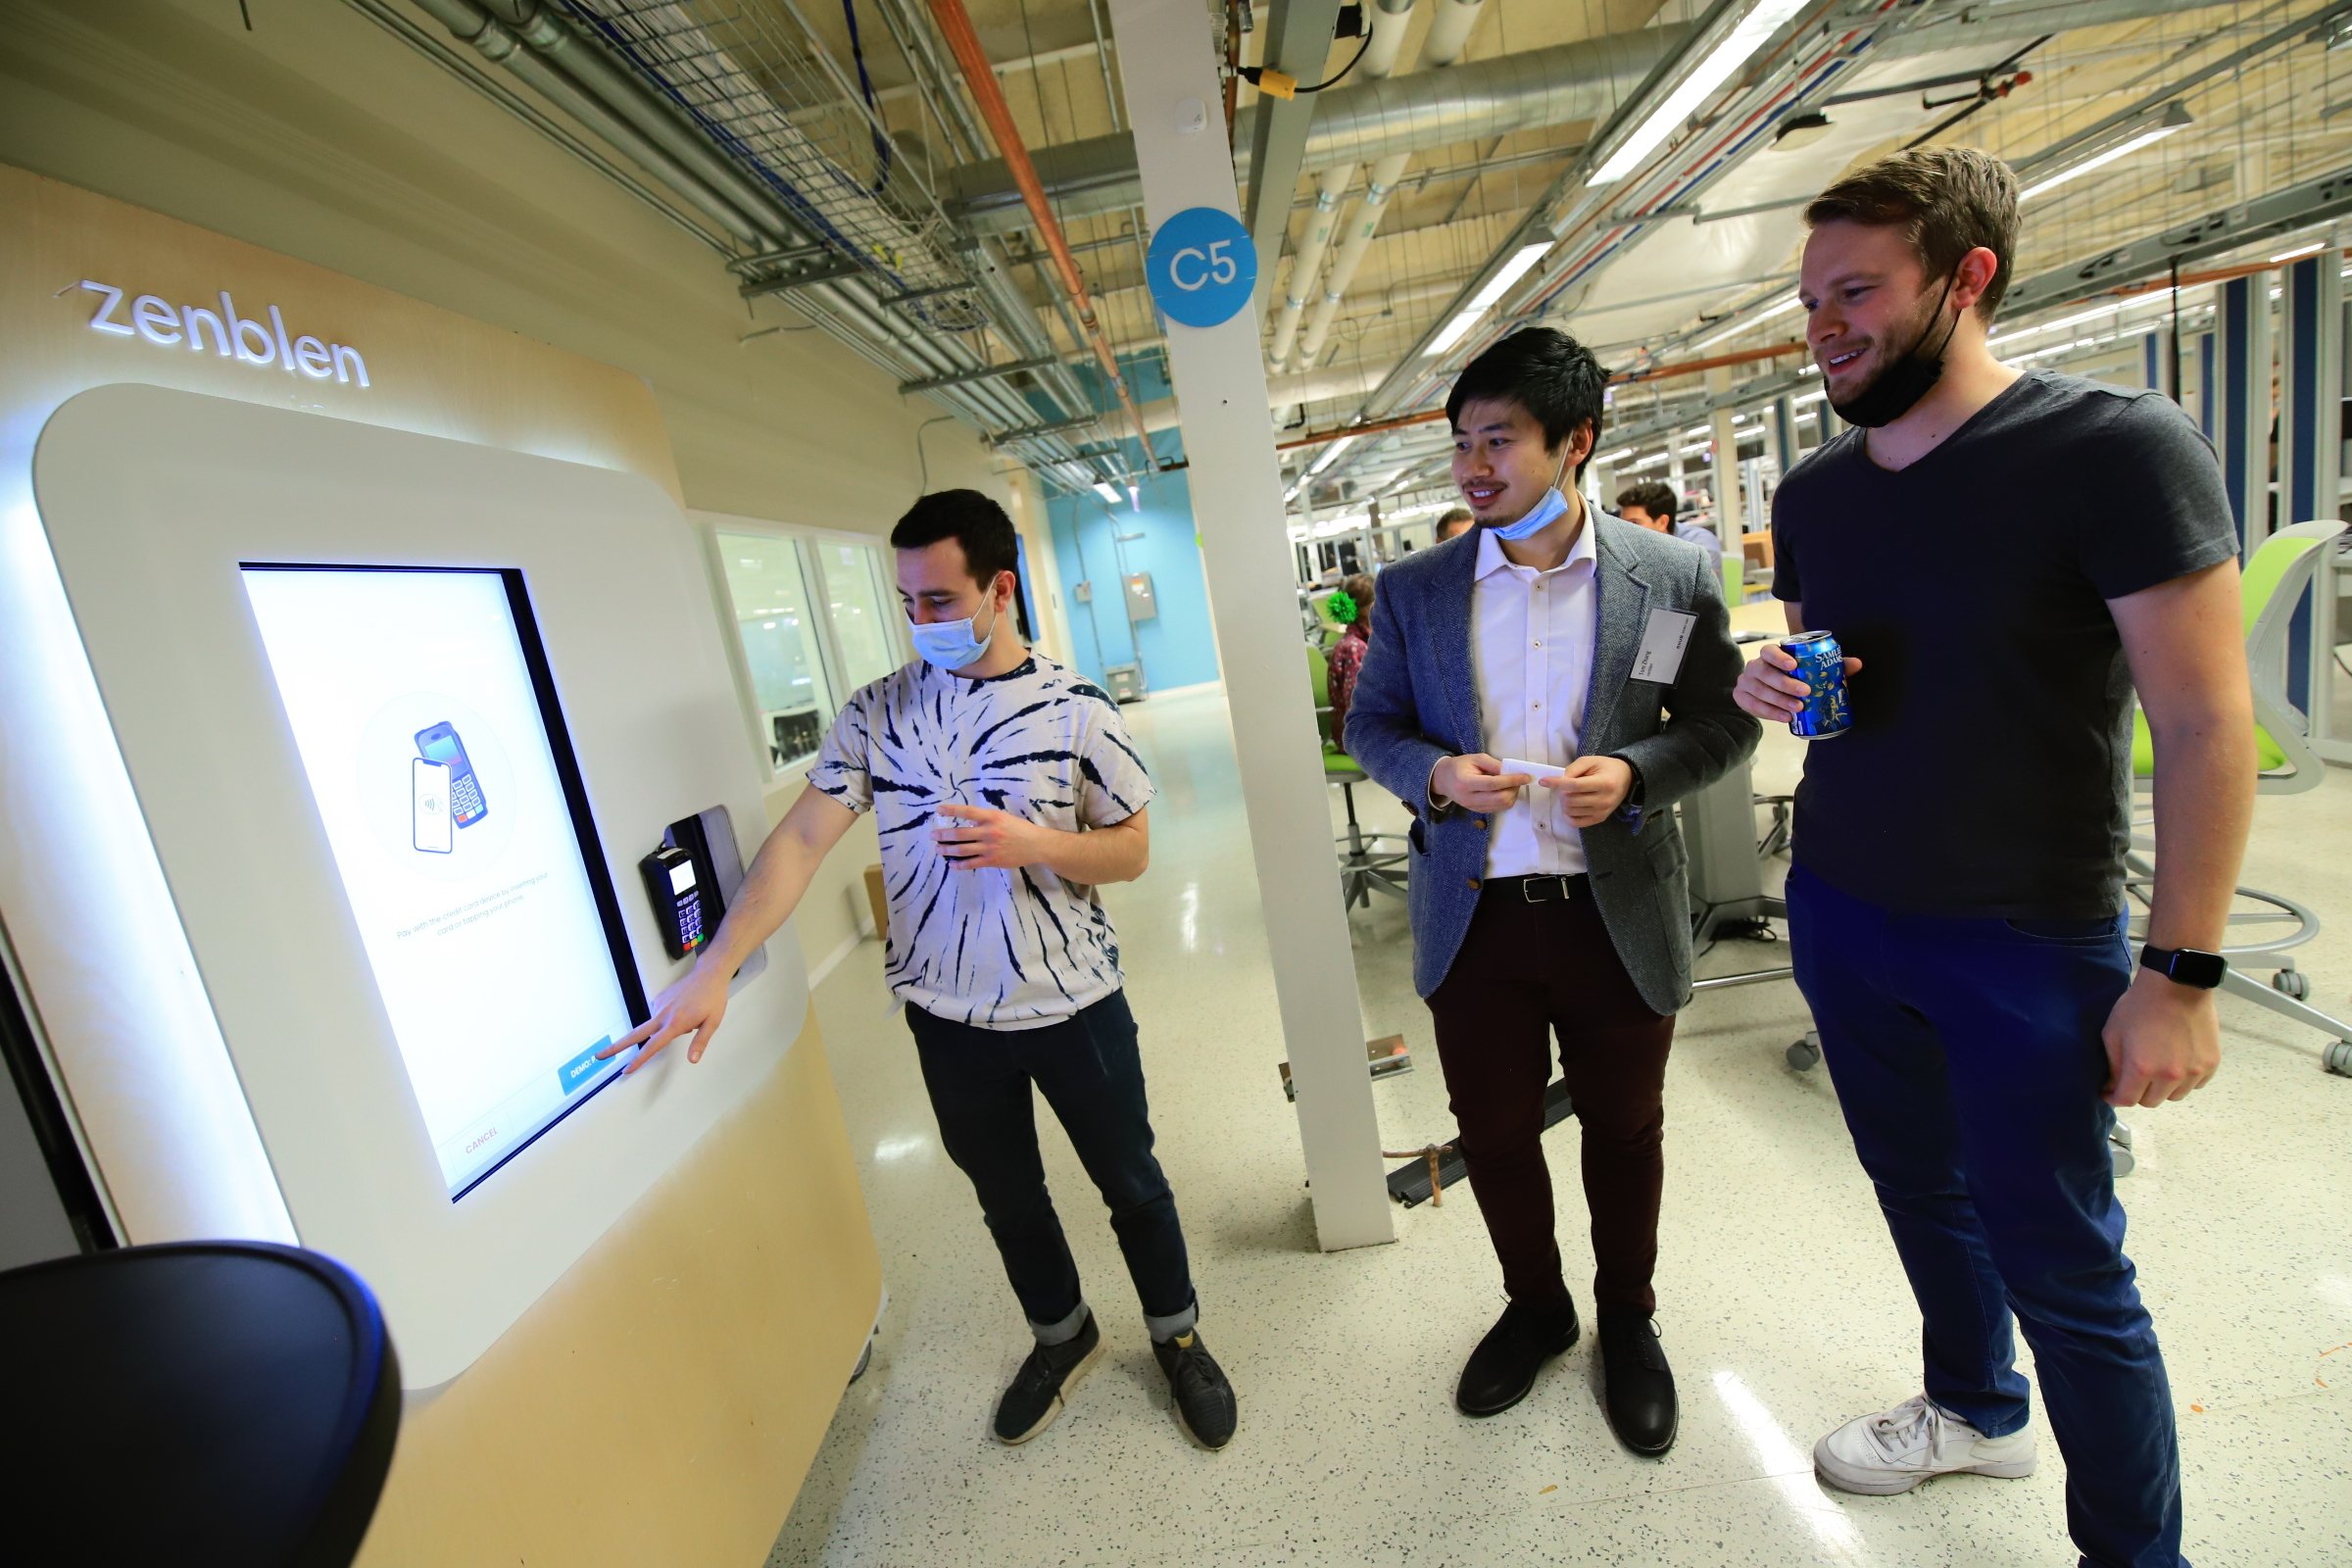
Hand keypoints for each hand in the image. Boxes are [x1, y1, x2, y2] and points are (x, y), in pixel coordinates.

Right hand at [599, 965, 730, 1073]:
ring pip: (655, 1025)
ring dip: (664, 1029)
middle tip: (599, 1056)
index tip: (626, 1069)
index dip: (639, 1059)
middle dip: (616, 1046)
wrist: (709, 974)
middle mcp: (663, 1015)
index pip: (653, 1046)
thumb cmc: (713, 999)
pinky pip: (661, 1015)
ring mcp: (659, 1005)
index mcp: (675, 1023)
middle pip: (635, 1034)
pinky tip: (685, 1010)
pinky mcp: (660, 997)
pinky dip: (668, 1018)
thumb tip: (692, 1061)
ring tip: (692, 1016)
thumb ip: (700, 1042)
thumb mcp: (712, 1023)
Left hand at [933, 803, 1048, 869]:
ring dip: (947, 850)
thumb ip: (986, 819)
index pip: (967, 812)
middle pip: (960, 833)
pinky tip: (952, 864)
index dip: (952, 810)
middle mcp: (989, 831)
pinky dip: (959, 865)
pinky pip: (971, 863)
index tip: (939, 810)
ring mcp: (989, 848)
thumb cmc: (1019, 829)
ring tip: (938, 849)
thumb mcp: (1003, 817)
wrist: (1035, 845)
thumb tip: (967, 822)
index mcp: (992, 817)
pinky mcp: (992, 861)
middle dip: (943, 834)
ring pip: (962, 850)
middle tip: (933, 835)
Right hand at [1432, 753, 1533, 812]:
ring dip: (1512, 795)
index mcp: (1466, 782)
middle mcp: (1469, 798)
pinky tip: (1505, 790)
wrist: (1444, 780)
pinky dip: (1506, 800)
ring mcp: (1473, 807)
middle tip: (1519, 779)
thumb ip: (1494, 765)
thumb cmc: (1460, 766)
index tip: (1526, 776)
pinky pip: (1498, 808)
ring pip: (1501, 805)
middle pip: (1500, 798)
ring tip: (1512, 784)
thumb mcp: (1476, 758)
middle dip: (1514, 789)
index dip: (1512, 780)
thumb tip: (1512, 771)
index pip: (1494, 784)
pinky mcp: (1478, 811)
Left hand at [1540, 755, 1630, 827]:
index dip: (1557, 783)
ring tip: (1570, 794)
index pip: (1575, 786)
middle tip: (1565, 786)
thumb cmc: (1606, 767)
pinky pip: (1576, 823)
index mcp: (1604, 783)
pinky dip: (1568, 815)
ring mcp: (1602, 812)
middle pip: (1571, 800)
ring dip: (1564, 802)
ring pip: (1571, 811)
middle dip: (1562, 792)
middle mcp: (1604, 800)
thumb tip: (1558, 781)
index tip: (1544, 781)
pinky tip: (1571, 806)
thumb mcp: (1590, 761)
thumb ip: (1573, 769)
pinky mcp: (1600, 819)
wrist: (1626, 778)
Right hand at [1734, 642, 1861, 723]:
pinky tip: (1785, 718)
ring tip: (1797, 709)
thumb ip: (1834, 665)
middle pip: (1764, 672)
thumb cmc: (1796, 676)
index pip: (1768, 651)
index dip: (1778, 657)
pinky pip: (1752, 706)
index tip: (1793, 664)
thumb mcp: (1813, 669)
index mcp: (1769, 655)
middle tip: (1804, 692)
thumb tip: (1858, 664)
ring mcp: (1745, 682)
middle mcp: (1754, 666)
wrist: (1773, 690)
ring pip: (1758, 690)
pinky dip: (1769, 713)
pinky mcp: (1741, 698)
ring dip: (1778, 700)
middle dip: (1784, 683)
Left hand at [2100, 968, 2221, 1107]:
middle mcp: (2170, 1076)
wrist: (2177, 985)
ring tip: (2157, 1070)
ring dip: (2163, 1089)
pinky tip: (2178, 1064)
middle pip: (2151, 1101)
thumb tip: (2112, 1086)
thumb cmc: (2140, 1005)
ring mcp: (2194, 1071)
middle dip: (2138, 1093)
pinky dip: (2185, 1081)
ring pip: (2175, 1096)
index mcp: (2142, 1068)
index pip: (2127, 1100)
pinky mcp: (2211, 1063)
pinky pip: (2196, 1084)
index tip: (2109, 1092)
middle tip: (2133, 1077)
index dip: (2114, 1098)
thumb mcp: (2113, 1033)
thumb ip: (2113, 1065)